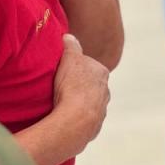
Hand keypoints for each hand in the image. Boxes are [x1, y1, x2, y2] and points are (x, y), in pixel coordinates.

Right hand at [53, 34, 109, 151]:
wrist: (75, 120)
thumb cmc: (72, 86)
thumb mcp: (69, 58)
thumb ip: (70, 45)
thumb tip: (68, 36)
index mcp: (102, 73)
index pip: (87, 66)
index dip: (73, 67)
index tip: (60, 71)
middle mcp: (106, 92)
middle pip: (89, 86)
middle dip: (76, 86)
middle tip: (58, 88)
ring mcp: (101, 111)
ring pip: (87, 104)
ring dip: (76, 104)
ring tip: (58, 105)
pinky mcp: (94, 128)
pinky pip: (83, 121)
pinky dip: (75, 119)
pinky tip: (62, 119)